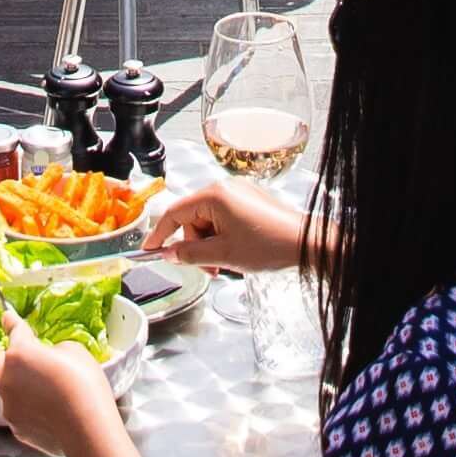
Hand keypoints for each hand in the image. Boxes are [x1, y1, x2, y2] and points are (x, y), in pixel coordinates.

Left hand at [0, 320, 120, 456]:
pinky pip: (18, 410)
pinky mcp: (16, 428)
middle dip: (15, 358)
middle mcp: (6, 378)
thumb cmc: (84, 386)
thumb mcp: (74, 351)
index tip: (7, 317)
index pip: (14, 330)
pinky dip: (28, 408)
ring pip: (9, 388)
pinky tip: (50, 413)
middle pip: (3, 360)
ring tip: (50, 394)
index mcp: (20, 353)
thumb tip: (48, 357)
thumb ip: (53, 349)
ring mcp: (9, 406)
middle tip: (37, 363)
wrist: (88, 431)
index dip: (12, 322)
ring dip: (21, 385)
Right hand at [140, 174, 306, 274]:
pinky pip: (224, 219)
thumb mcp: (222, 255)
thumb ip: (190, 254)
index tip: (150, 250)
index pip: (175, 212)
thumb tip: (170, 254)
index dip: (160, 233)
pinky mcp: (250, 201)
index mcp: (214, 195)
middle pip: (193, 219)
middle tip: (208, 268)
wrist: (305, 244)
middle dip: (195, 246)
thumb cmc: (268, 245)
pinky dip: (223, 238)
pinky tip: (234, 254)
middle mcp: (225, 187)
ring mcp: (239, 193)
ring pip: (209, 222)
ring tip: (224, 264)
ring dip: (210, 245)